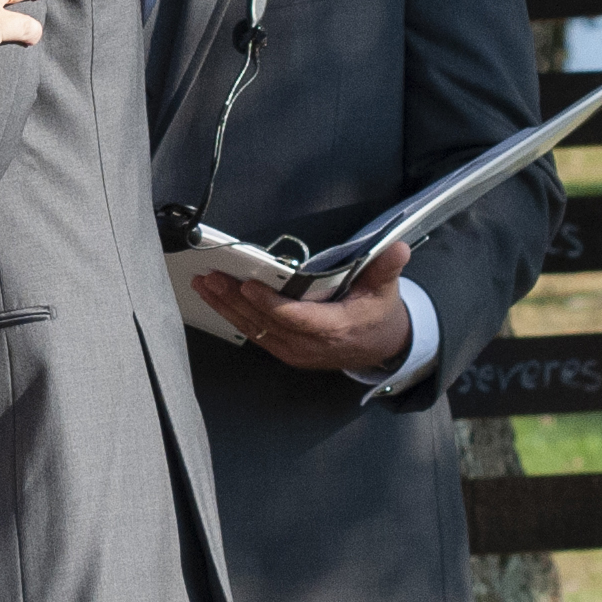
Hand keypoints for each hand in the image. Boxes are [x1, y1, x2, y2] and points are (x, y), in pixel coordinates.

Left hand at [199, 236, 419, 377]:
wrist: (380, 347)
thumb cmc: (378, 314)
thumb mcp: (386, 289)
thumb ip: (387, 267)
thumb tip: (398, 249)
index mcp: (334, 329)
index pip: (295, 318)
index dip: (269, 303)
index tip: (247, 285)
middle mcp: (310, 345)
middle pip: (266, 324)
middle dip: (235, 300)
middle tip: (212, 277)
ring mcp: (295, 352)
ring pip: (254, 331)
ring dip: (226, 308)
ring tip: (204, 285)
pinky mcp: (285, 351)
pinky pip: (255, 335)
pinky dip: (233, 317)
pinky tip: (216, 300)